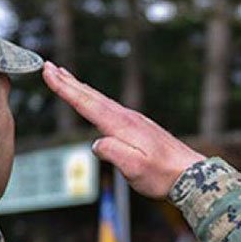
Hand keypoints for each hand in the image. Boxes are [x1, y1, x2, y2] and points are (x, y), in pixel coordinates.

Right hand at [43, 62, 204, 198]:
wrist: (192, 175)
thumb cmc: (163, 175)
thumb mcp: (135, 169)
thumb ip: (114, 154)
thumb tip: (96, 143)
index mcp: (122, 126)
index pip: (87, 103)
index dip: (65, 88)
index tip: (48, 72)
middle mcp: (127, 118)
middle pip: (92, 96)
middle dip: (69, 82)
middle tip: (49, 66)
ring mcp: (134, 121)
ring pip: (101, 100)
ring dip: (81, 88)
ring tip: (65, 77)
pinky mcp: (139, 127)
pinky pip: (110, 107)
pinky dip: (96, 99)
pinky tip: (94, 101)